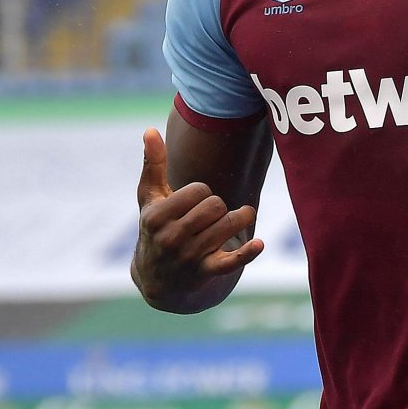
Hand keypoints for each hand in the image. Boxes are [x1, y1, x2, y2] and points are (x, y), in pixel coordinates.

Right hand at [134, 129, 262, 298]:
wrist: (157, 278)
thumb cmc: (155, 227)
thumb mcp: (148, 198)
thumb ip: (152, 164)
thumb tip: (151, 129)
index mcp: (157, 217)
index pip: (198, 191)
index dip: (202, 192)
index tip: (195, 200)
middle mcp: (172, 238)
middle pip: (216, 207)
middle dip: (219, 206)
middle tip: (212, 214)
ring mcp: (189, 257)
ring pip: (228, 227)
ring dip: (239, 219)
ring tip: (241, 217)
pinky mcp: (206, 272)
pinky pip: (231, 261)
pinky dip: (246, 252)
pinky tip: (258, 243)